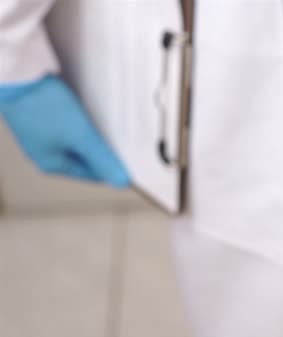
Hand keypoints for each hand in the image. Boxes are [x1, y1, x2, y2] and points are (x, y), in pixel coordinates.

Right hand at [0, 75, 129, 187]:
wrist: (15, 75)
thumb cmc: (43, 106)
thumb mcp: (80, 135)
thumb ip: (102, 159)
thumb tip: (121, 182)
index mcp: (52, 164)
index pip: (91, 174)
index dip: (112, 168)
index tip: (132, 164)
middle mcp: (43, 153)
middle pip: (83, 159)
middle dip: (103, 153)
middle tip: (124, 145)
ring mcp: (40, 135)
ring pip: (76, 143)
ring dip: (93, 137)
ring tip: (110, 128)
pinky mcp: (40, 117)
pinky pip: (68, 128)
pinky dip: (81, 124)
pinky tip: (89, 115)